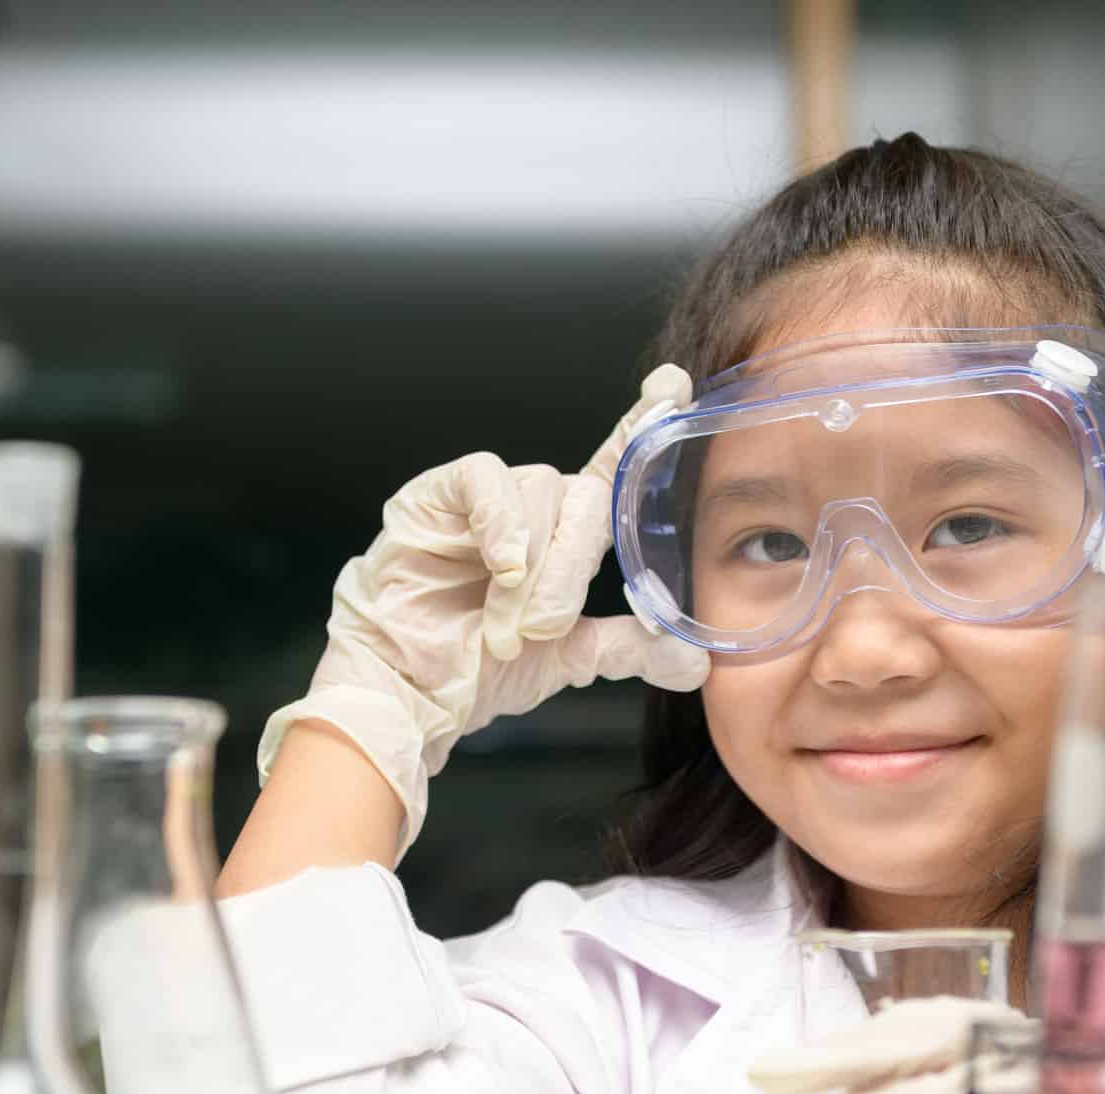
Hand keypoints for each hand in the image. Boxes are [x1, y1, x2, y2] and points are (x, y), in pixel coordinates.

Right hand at [257, 366, 710, 852]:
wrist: (409, 696)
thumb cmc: (476, 673)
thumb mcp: (567, 660)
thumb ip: (629, 648)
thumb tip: (694, 661)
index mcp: (562, 540)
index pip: (609, 473)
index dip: (640, 427)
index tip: (673, 387)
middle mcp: (526, 512)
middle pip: (580, 496)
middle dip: (572, 565)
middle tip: (546, 626)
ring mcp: (480, 502)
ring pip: (537, 491)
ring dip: (532, 564)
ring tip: (507, 621)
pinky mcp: (432, 498)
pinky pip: (484, 479)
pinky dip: (500, 521)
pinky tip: (499, 564)